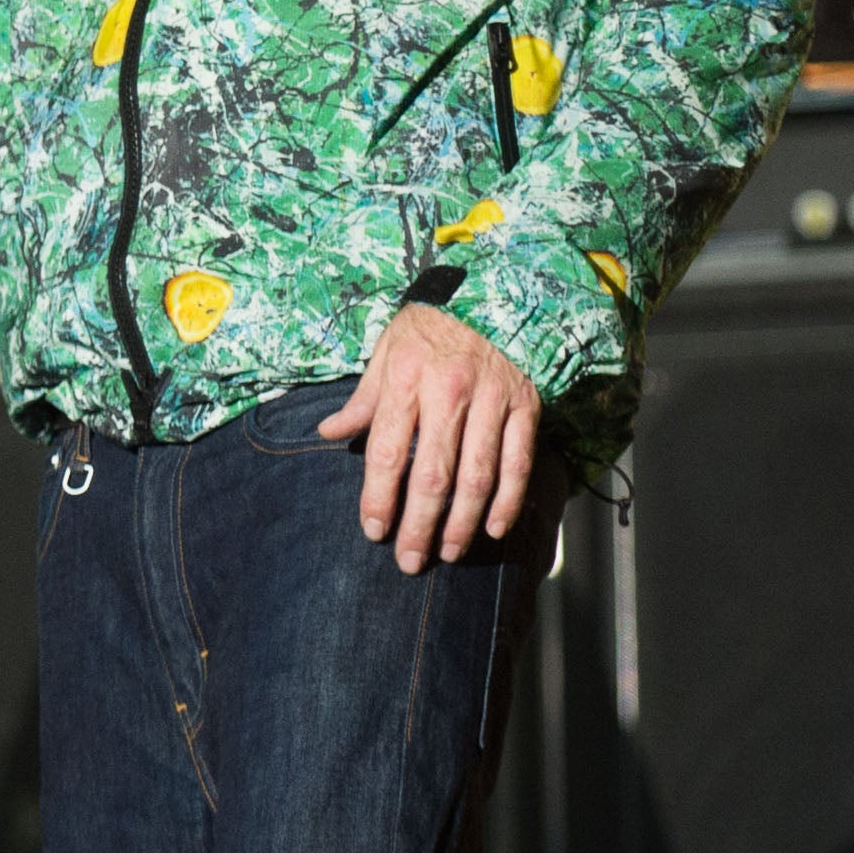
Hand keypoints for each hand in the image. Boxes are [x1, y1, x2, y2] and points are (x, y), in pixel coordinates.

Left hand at [316, 304, 539, 573]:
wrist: (494, 291)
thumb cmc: (429, 326)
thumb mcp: (387, 351)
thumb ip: (363, 399)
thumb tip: (328, 432)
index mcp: (407, 378)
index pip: (389, 451)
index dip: (380, 497)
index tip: (374, 530)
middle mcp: (450, 392)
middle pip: (434, 474)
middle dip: (420, 525)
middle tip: (410, 561)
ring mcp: (492, 401)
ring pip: (478, 476)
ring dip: (462, 523)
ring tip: (450, 553)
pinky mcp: (525, 407)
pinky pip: (518, 463)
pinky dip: (508, 501)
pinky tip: (493, 529)